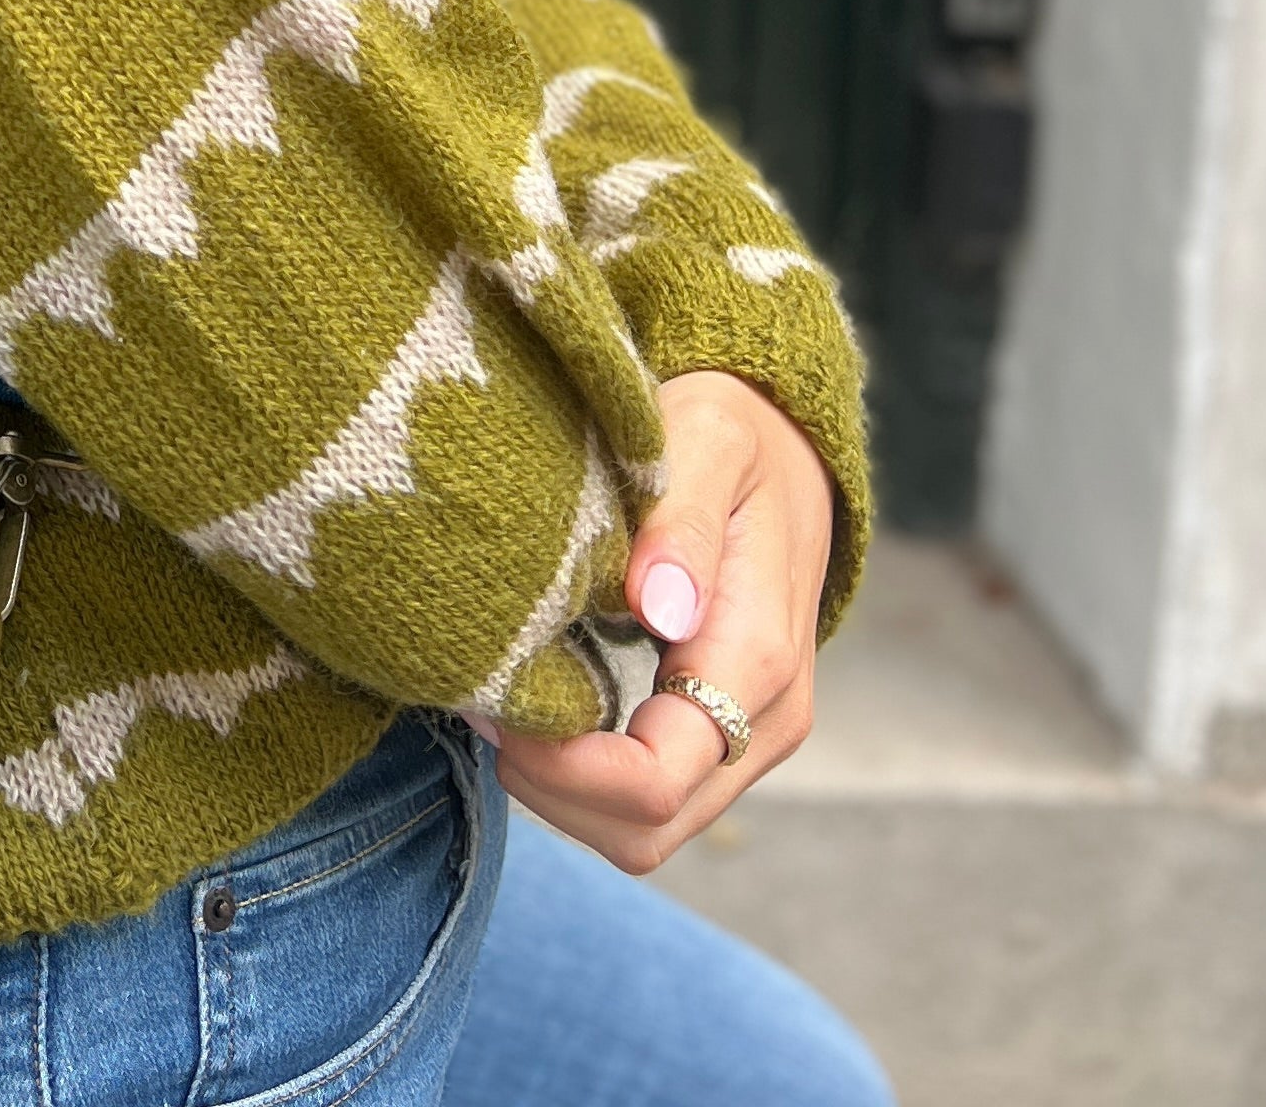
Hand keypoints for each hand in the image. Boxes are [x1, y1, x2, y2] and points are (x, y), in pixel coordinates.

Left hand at [485, 370, 832, 873]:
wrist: (782, 447)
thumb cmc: (732, 433)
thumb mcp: (707, 439)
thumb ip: (681, 519)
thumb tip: (656, 605)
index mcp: (756, 661)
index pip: (654, 782)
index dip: (563, 770)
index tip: (494, 702)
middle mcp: (762, 722)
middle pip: (644, 832)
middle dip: (551, 790)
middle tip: (483, 703)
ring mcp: (743, 736)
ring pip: (641, 831)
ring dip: (560, 790)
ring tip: (501, 699)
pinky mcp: (716, 731)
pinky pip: (645, 797)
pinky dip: (581, 775)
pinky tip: (536, 701)